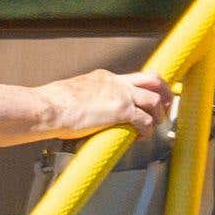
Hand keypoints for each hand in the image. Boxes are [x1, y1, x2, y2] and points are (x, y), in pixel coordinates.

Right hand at [33, 68, 174, 145]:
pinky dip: (147, 129)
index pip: (131, 78)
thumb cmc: (54, 104)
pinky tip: (141, 137)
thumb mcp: (74, 93)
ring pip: (154, 99)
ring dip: (159, 114)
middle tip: (165, 105)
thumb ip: (85, 99)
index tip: (144, 98)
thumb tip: (82, 111)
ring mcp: (121, 95)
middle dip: (164, 92)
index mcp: (104, 76)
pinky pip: (145, 120)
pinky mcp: (122, 111)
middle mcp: (116, 82)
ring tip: (155, 125)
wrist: (49, 107)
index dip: (141, 89)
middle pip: (152, 79)